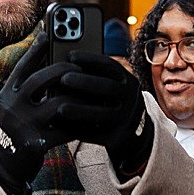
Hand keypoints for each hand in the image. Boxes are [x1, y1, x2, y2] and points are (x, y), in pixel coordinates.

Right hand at [0, 39, 82, 193]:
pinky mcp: (36, 143)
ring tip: (92, 94)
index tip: (48, 34)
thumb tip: (51, 70)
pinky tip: (93, 121)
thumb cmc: (12, 132)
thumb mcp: (10, 108)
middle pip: (42, 79)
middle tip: (79, 68)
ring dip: (78, 98)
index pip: (22, 67)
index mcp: (5, 95)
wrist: (1, 166)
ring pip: (59, 104)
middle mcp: (11, 107)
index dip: (36, 50)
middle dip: (65, 71)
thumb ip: (23, 91)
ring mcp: (23, 125)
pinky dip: (81, 125)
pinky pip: (66, 130)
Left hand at [53, 52, 152, 177]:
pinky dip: (77, 130)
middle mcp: (132, 99)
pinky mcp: (117, 138)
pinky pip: (95, 134)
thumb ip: (95, 77)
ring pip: (102, 114)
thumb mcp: (114, 88)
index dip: (90, 59)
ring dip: (79, 110)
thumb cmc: (113, 105)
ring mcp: (127, 120)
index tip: (70, 56)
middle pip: (108, 87)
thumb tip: (64, 63)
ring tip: (59, 108)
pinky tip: (60, 126)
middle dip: (85, 82)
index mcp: (129, 82)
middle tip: (63, 79)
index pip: (110, 66)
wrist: (134, 136)